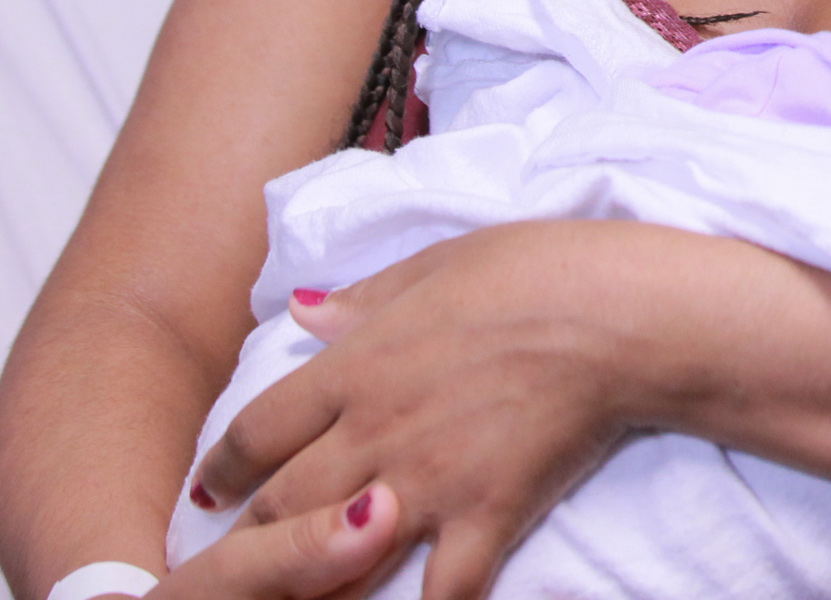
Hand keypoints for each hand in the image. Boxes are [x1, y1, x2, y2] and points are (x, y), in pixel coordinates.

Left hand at [188, 224, 649, 599]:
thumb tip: (302, 312)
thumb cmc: (537, 269)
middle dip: (250, 537)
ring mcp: (427, 482)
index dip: (223, 468)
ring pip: (337, 560)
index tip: (211, 490)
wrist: (619, 314)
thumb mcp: (440, 263)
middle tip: (241, 556)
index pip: (257, 429)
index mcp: (357, 365)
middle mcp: (375, 432)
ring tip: (306, 594)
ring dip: (314, 583)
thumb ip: (365, 298)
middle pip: (280, 506)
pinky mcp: (486, 516)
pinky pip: (441, 590)